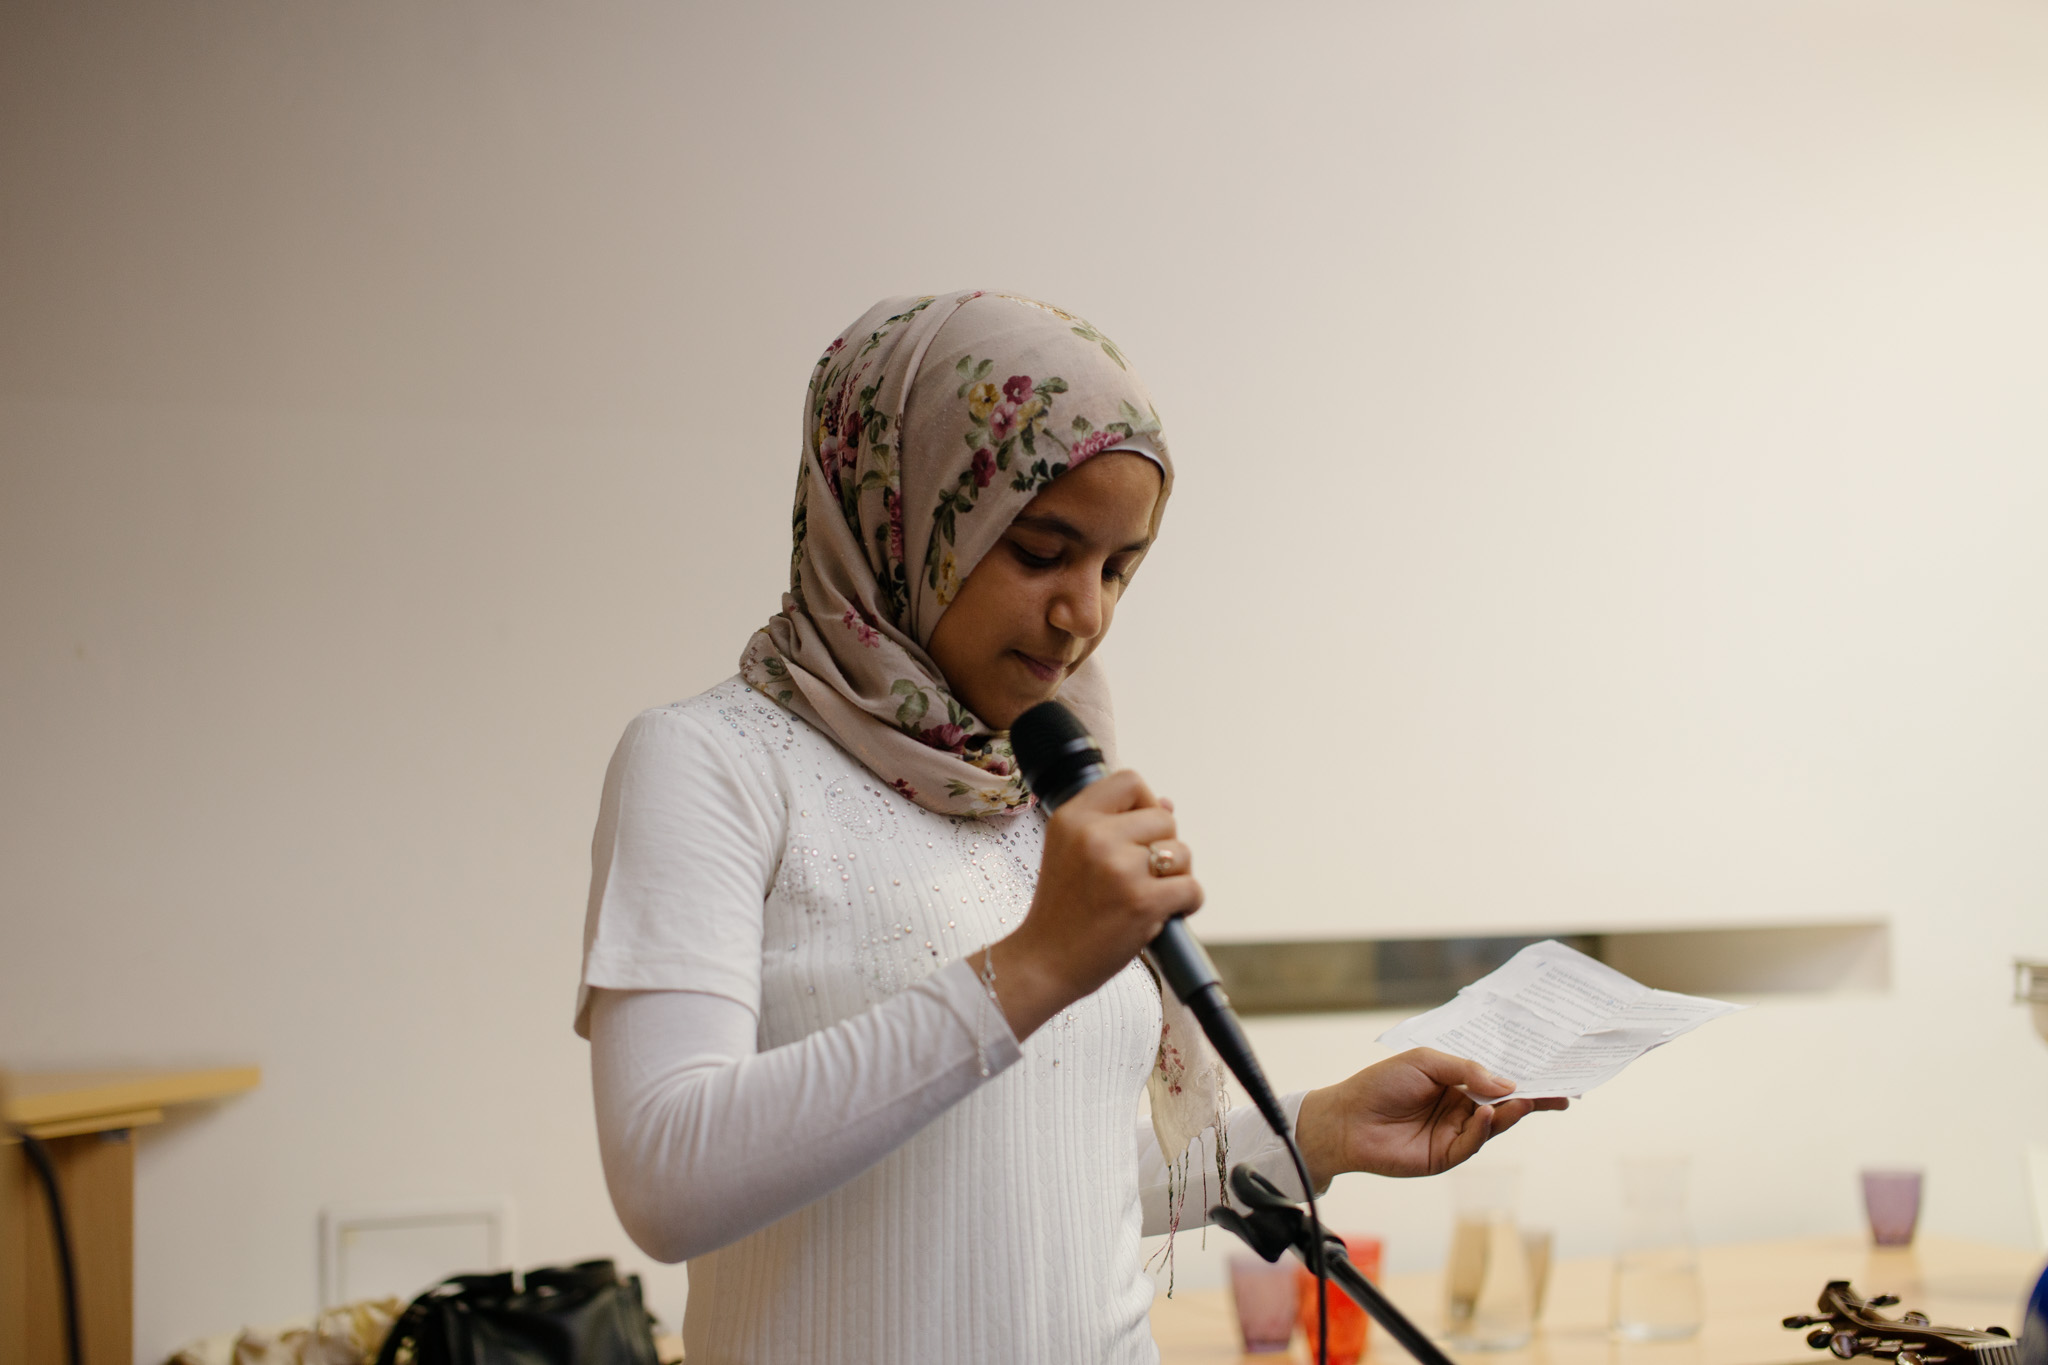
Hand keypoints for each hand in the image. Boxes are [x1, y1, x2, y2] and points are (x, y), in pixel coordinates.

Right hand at [980, 769, 1199, 1039]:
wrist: (1044, 962)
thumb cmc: (1062, 910)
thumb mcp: (1070, 851)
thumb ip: (1113, 824)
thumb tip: (1167, 804)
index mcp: (1072, 817)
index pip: (1130, 781)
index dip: (1146, 804)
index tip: (1138, 833)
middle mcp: (1094, 835)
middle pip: (1164, 818)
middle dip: (1164, 846)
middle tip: (1142, 876)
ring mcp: (1119, 868)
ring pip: (1182, 853)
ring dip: (1176, 876)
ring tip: (1148, 896)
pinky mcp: (1142, 901)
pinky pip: (1192, 888)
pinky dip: (1187, 904)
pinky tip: (1162, 915)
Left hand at [1294, 1048, 1568, 1187]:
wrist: (1346, 1119)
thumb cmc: (1380, 1084)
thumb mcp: (1425, 1062)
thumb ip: (1465, 1070)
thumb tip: (1507, 1084)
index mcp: (1455, 1082)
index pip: (1497, 1080)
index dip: (1524, 1078)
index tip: (1554, 1074)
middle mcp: (1459, 1107)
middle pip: (1504, 1104)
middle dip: (1533, 1099)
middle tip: (1562, 1094)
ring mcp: (1454, 1133)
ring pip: (1493, 1125)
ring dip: (1510, 1113)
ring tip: (1526, 1100)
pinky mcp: (1445, 1156)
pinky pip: (1472, 1143)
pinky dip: (1483, 1129)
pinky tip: (1486, 1114)